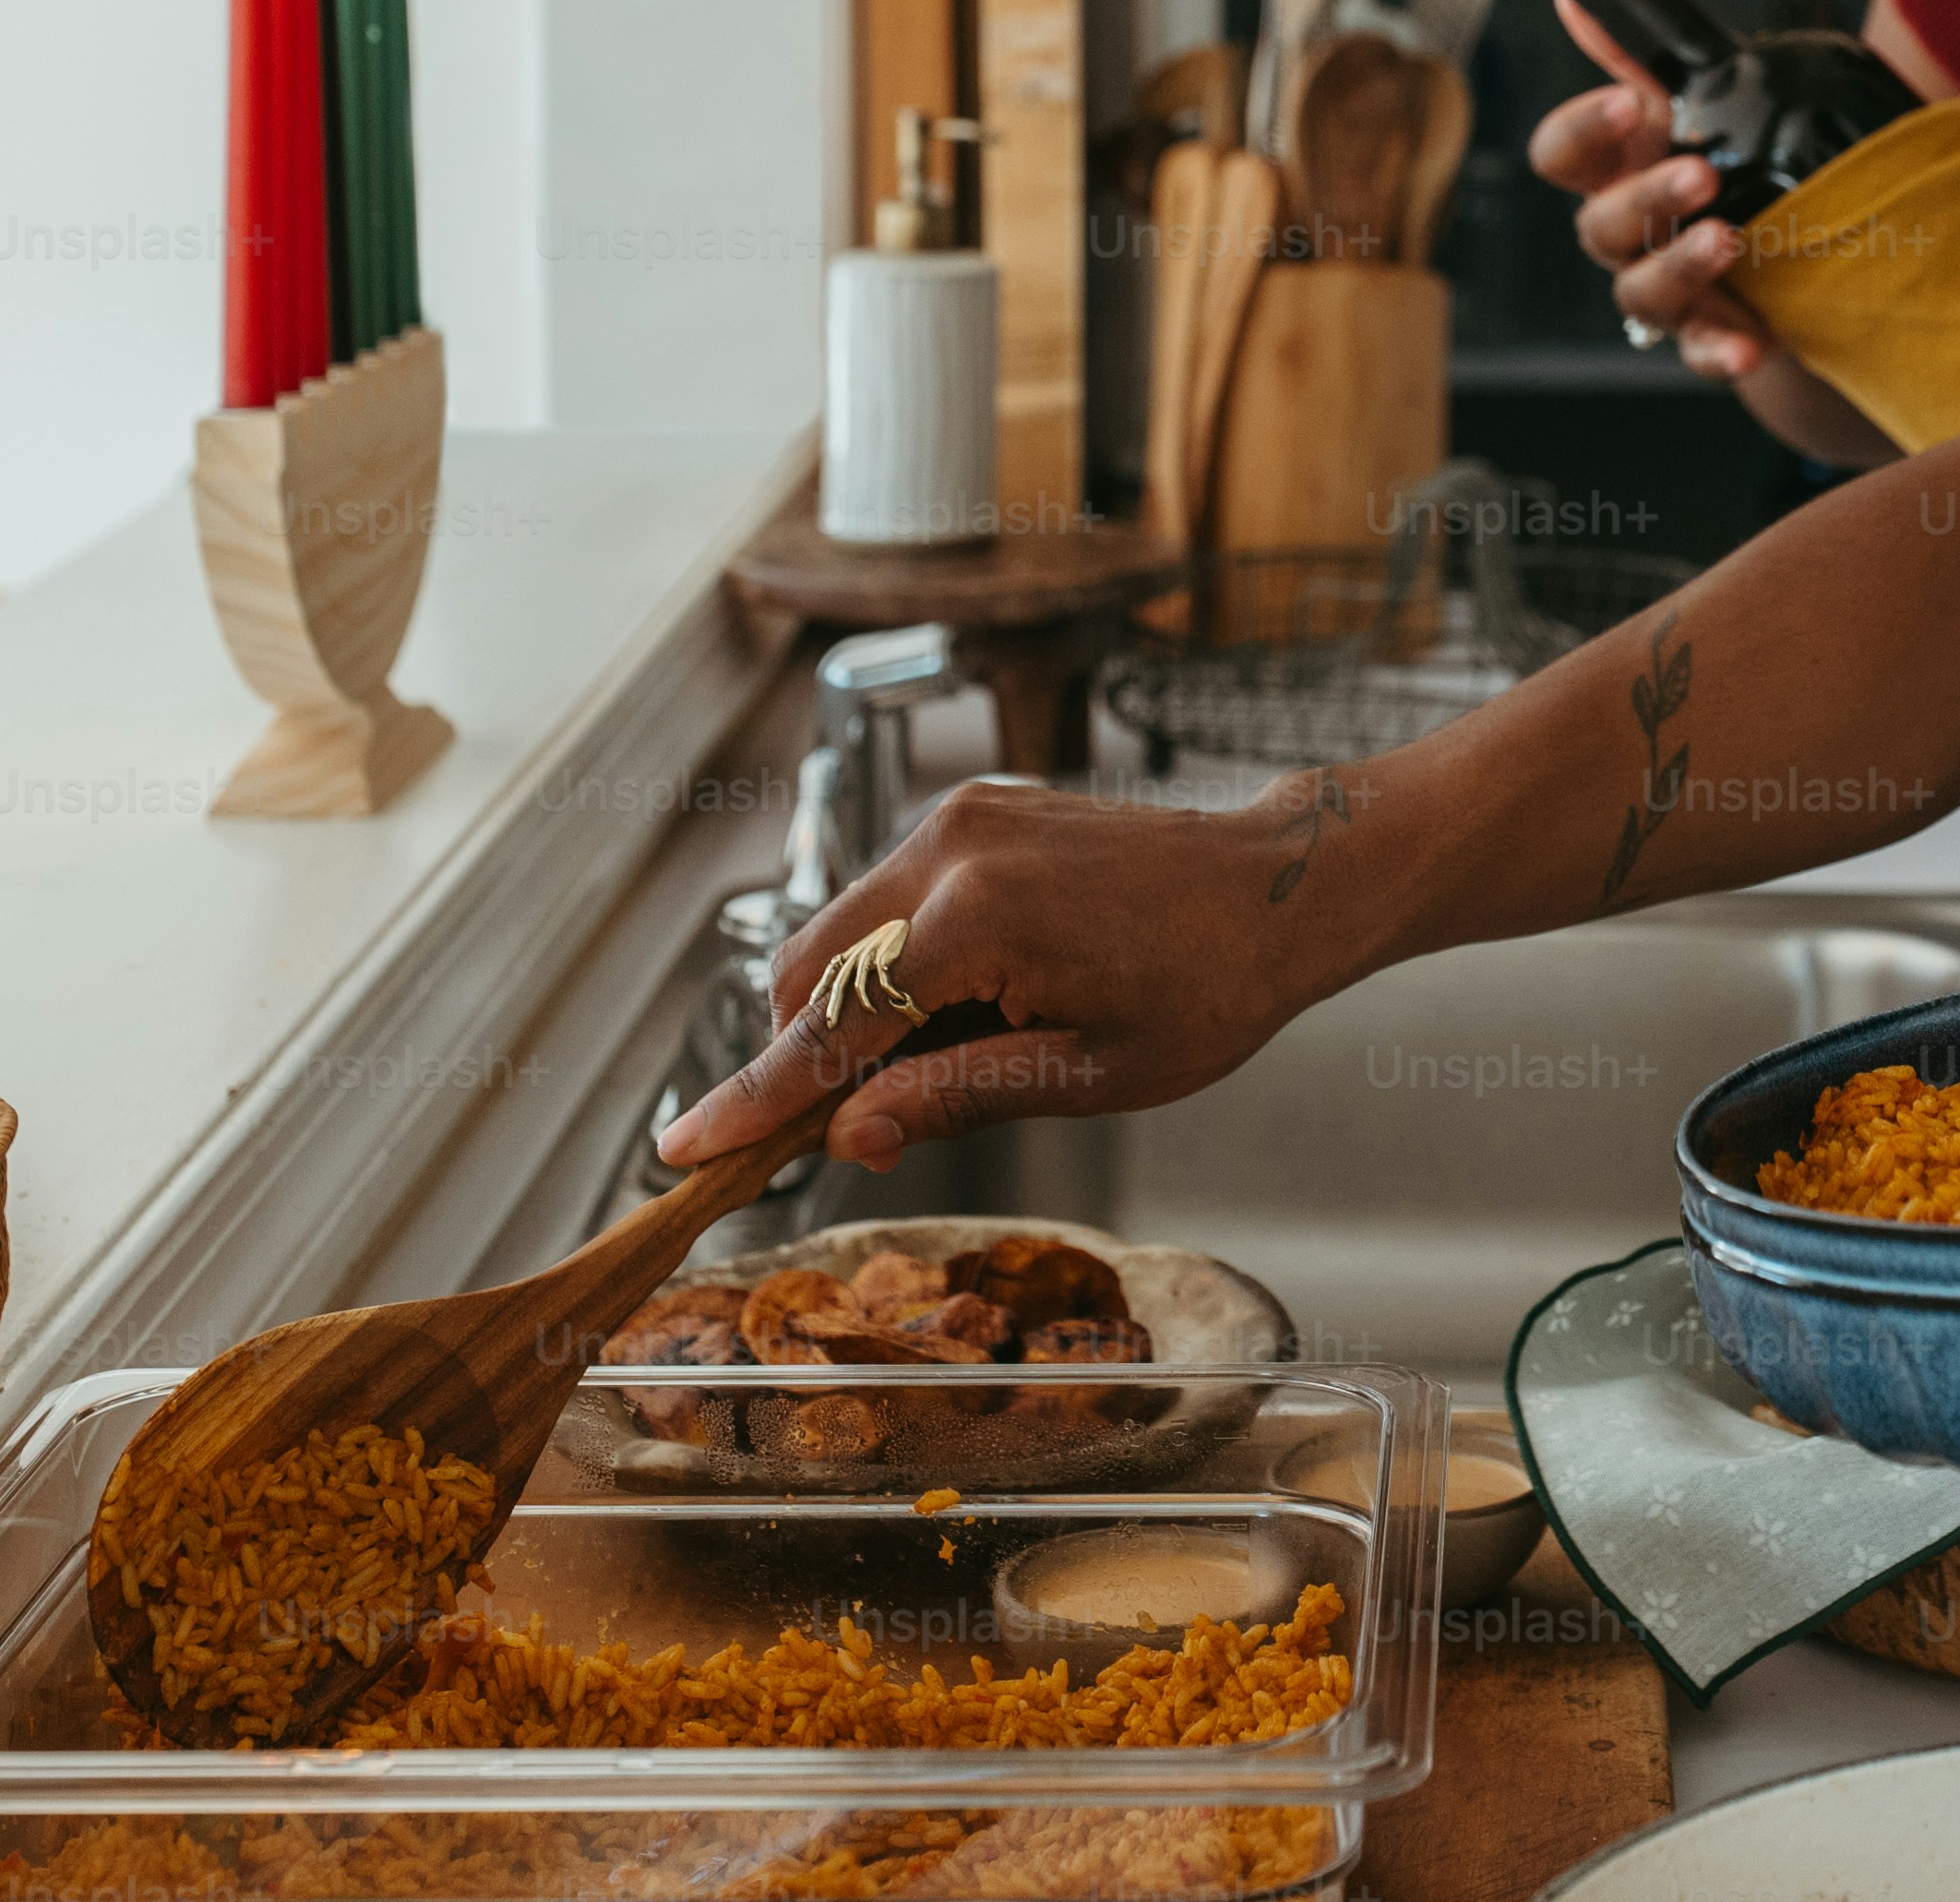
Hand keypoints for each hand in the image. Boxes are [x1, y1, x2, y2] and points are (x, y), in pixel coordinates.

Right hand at [652, 777, 1323, 1177]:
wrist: (1278, 886)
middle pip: (810, 971)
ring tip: (928, 1069)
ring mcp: (959, 820)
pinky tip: (955, 1011)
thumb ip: (952, 1097)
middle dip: (799, 1057)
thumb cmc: (1209, 987)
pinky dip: (889, 963)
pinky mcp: (972, 812)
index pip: (830, 1028)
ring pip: (841, 933)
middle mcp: (949, 849)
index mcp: (978, 919)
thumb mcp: (1086, 1075)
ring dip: (846, 1010)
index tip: (681, 1148)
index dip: (753, 1099)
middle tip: (832, 1136)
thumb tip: (845, 1138)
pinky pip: (888, 899)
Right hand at [1530, 0, 1778, 375]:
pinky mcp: (1704, 337)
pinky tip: (1748, 344)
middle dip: (1646, 196)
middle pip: (1598, 223)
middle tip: (1700, 173)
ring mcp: (1659, 292)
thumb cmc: (1717, 176)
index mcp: (1612, 173)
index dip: (1581, 129)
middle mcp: (1623, 235)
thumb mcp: (1682, 112)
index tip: (1626, 102)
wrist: (1773, 264)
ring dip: (1680, 264)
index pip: (1559, 154)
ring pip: (1640, 290)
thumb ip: (1634, 60)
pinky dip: (1719, 351)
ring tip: (1729, 240)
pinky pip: (1697, 353)